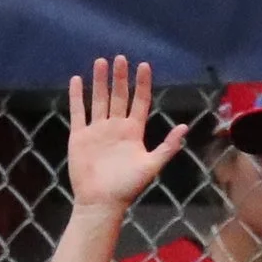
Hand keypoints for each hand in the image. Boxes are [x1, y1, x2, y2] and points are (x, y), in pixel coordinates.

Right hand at [66, 57, 189, 211]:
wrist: (101, 203)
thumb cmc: (127, 187)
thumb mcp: (151, 166)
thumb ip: (167, 147)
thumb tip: (184, 128)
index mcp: (133, 132)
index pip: (139, 102)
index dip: (142, 84)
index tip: (144, 65)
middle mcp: (116, 127)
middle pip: (119, 96)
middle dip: (120, 77)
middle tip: (120, 58)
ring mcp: (97, 130)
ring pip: (99, 99)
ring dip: (100, 81)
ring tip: (101, 62)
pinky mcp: (80, 136)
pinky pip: (78, 112)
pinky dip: (77, 97)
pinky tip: (77, 80)